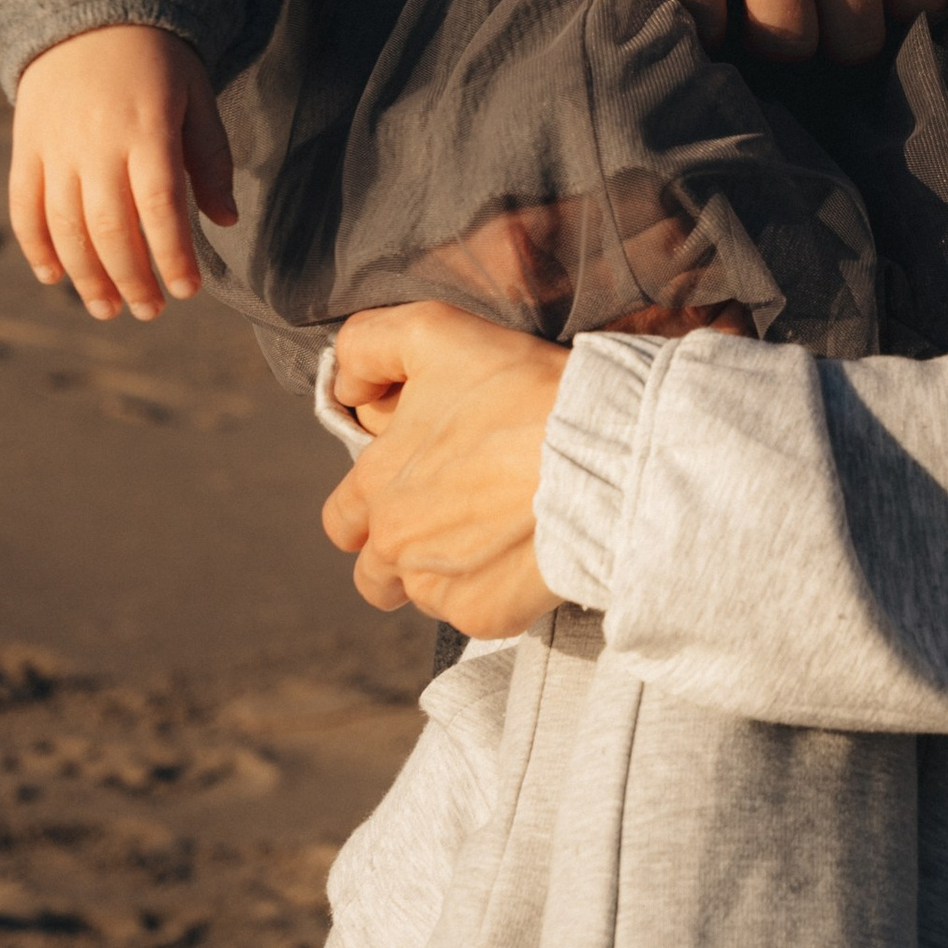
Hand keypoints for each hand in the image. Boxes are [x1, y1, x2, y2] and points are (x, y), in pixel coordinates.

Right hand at [9, 23, 234, 319]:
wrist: (87, 13)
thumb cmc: (156, 62)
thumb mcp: (196, 97)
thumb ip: (211, 159)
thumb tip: (224, 221)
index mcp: (147, 130)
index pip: (161, 209)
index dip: (173, 256)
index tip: (189, 291)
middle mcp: (96, 143)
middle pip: (111, 229)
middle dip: (131, 280)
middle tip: (150, 312)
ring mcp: (54, 147)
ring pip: (64, 227)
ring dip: (85, 276)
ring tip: (107, 308)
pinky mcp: (24, 146)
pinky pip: (23, 206)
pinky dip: (35, 247)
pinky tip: (54, 277)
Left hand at [322, 300, 565, 637]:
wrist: (606, 454)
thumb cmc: (521, 390)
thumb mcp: (434, 333)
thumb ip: (367, 347)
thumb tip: (345, 389)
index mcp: (374, 483)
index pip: (341, 518)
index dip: (371, 502)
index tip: (414, 487)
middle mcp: (394, 544)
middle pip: (374, 572)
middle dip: (399, 552)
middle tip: (452, 519)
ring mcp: (438, 586)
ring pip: (422, 594)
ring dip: (444, 572)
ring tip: (495, 534)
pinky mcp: (484, 615)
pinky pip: (473, 614)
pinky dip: (492, 590)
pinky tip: (524, 553)